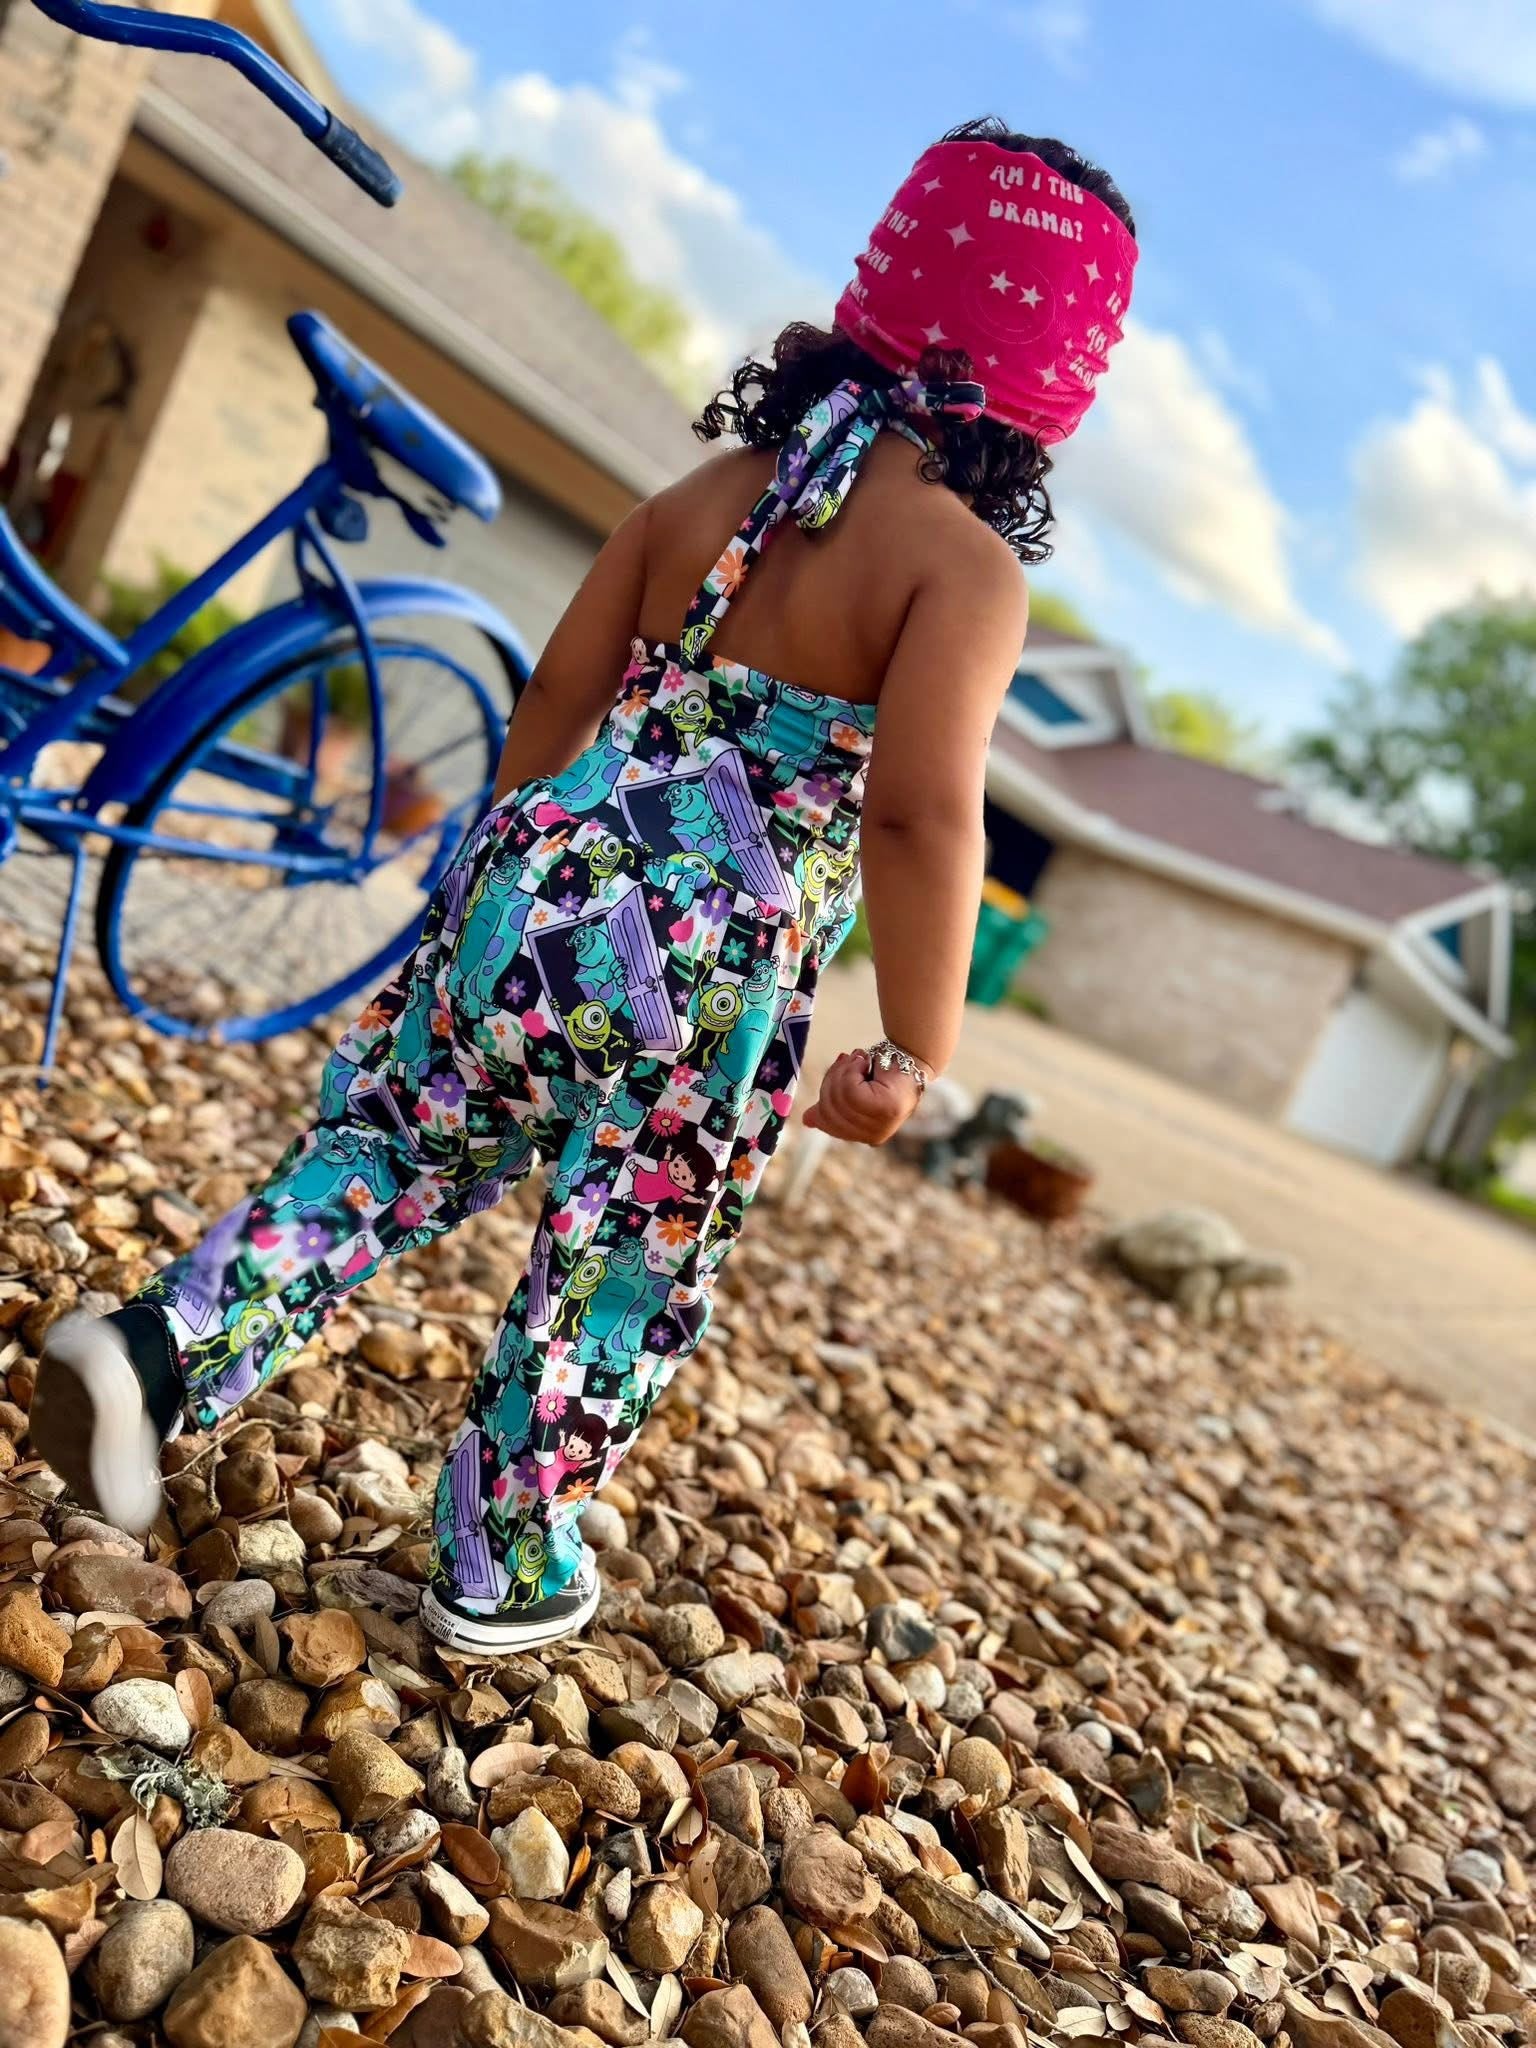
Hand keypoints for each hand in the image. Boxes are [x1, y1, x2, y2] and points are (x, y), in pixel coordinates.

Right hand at [802, 1047, 925, 1146]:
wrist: (911, 1056)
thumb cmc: (881, 1071)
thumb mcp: (851, 1090)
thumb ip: (832, 1105)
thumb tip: (807, 1120)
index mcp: (865, 1136)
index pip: (826, 1121)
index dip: (824, 1093)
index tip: (836, 1069)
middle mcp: (873, 1137)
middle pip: (829, 1110)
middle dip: (832, 1079)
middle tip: (848, 1059)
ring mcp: (880, 1126)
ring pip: (839, 1098)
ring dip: (843, 1071)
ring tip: (858, 1058)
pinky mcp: (884, 1111)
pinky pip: (850, 1091)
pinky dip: (851, 1070)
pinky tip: (863, 1061)